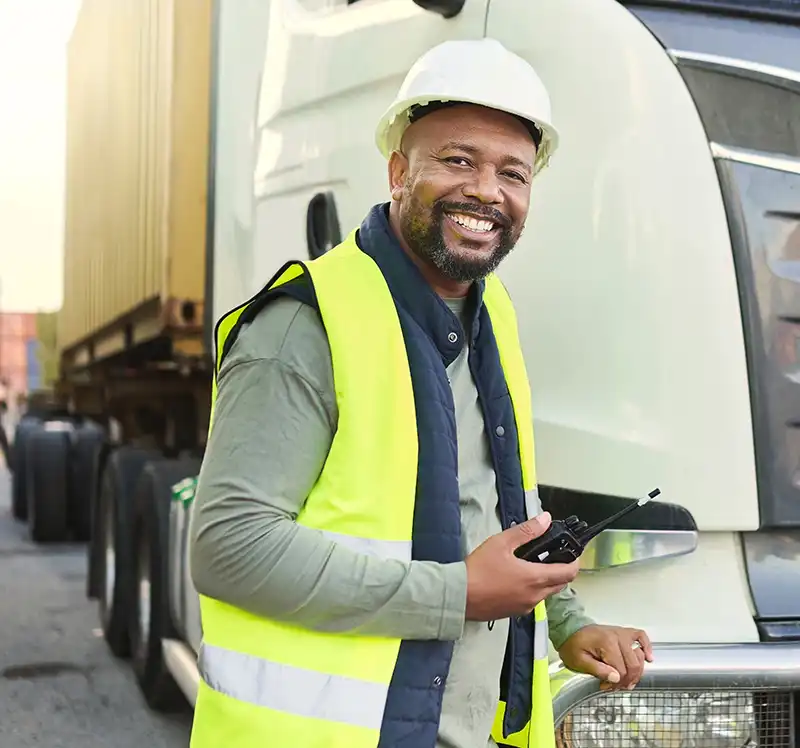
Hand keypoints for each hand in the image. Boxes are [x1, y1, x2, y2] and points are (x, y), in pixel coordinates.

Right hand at [464, 512, 579, 620]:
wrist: (459, 596)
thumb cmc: (479, 569)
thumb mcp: (501, 542)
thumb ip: (527, 531)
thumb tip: (545, 519)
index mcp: (535, 578)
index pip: (569, 572)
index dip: (575, 561)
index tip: (571, 552)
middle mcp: (535, 596)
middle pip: (561, 584)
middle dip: (561, 570)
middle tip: (551, 555)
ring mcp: (525, 607)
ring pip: (546, 593)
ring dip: (547, 580)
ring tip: (531, 565)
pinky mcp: (514, 613)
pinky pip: (532, 601)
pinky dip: (533, 589)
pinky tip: (516, 579)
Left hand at [558, 624, 653, 690]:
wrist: (570, 630)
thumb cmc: (572, 645)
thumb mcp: (578, 661)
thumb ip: (598, 670)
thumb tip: (616, 678)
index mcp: (606, 643)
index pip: (621, 670)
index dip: (616, 683)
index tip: (605, 687)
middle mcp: (617, 636)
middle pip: (633, 665)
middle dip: (626, 681)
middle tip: (614, 687)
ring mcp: (621, 633)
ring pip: (639, 656)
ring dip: (636, 671)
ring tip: (626, 680)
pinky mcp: (623, 632)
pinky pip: (641, 636)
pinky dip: (646, 646)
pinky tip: (648, 658)